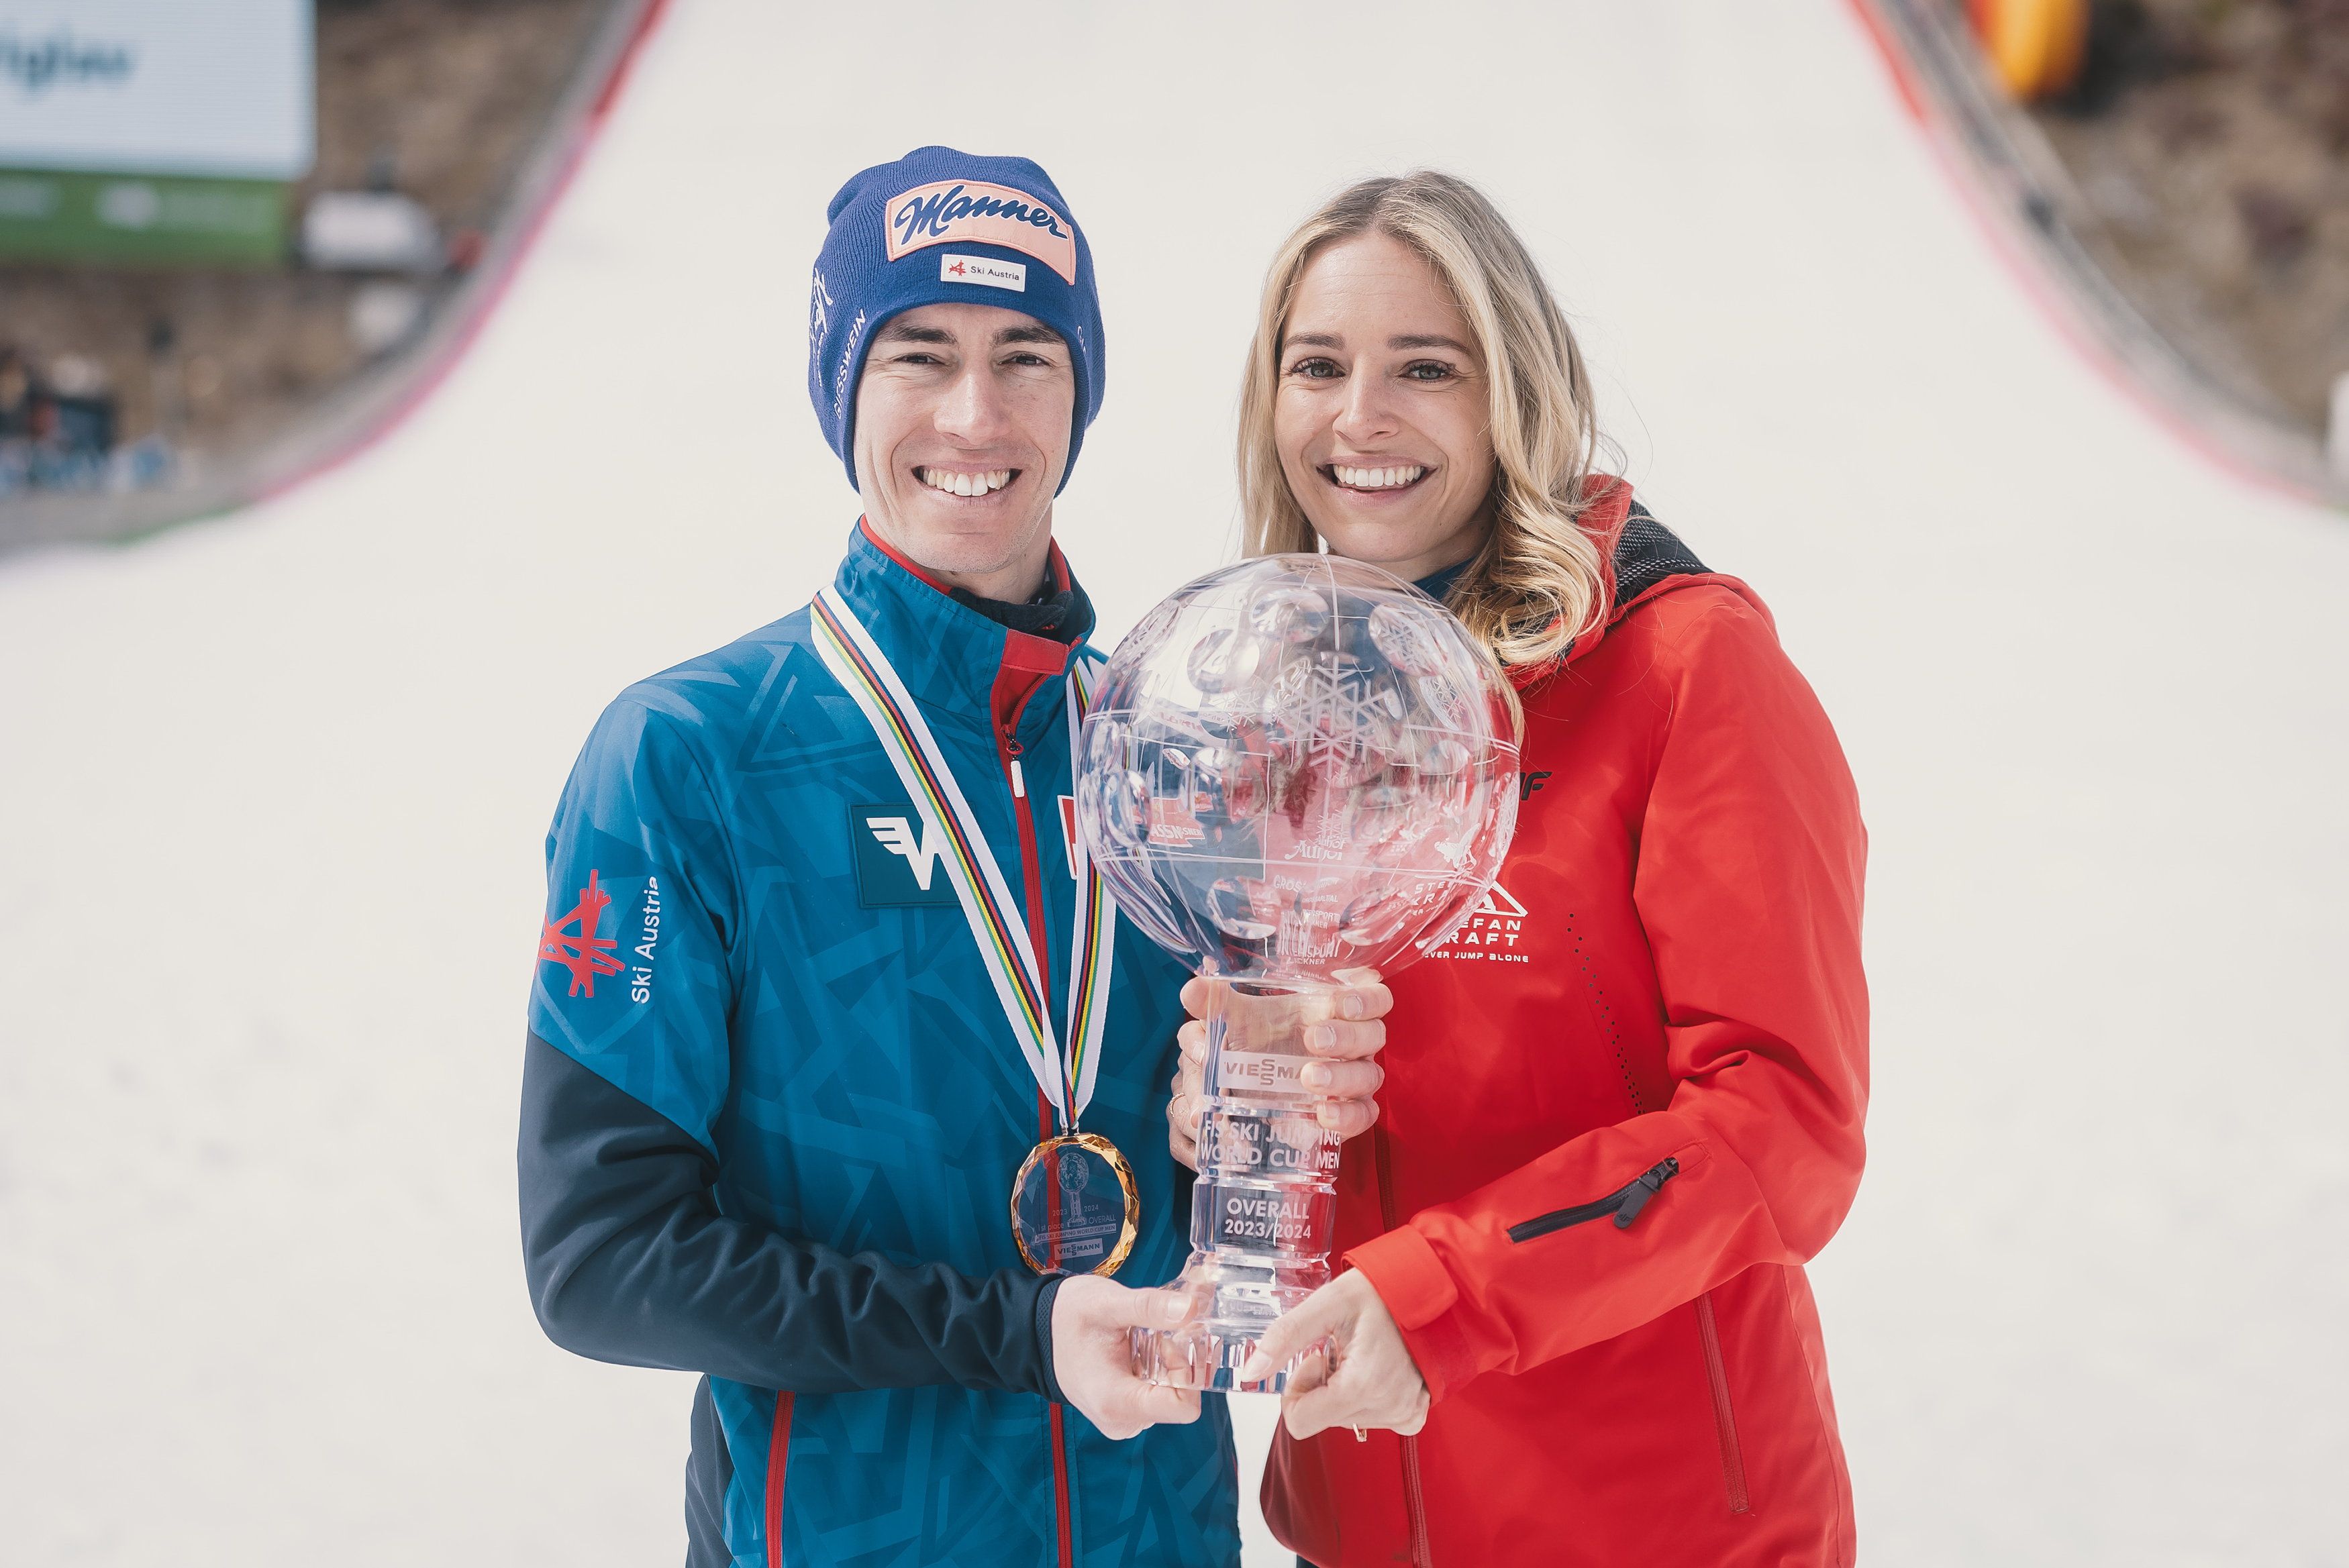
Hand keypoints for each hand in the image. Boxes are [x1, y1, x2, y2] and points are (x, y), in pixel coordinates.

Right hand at [1049, 1276, 1203, 1438]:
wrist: (1035, 1333)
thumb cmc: (1066, 1319)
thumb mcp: (1107, 1303)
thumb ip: (1149, 1306)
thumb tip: (1191, 1308)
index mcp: (1117, 1402)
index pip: (1183, 1407)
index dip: (1187, 1369)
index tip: (1168, 1340)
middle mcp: (1122, 1421)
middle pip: (1179, 1398)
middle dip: (1178, 1361)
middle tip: (1157, 1329)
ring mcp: (1123, 1420)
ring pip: (1171, 1395)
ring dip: (1168, 1363)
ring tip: (1143, 1336)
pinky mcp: (1123, 1413)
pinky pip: (1157, 1395)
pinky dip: (1158, 1370)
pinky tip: (1139, 1348)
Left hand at [1166, 968, 1392, 1171]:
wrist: (1252, 1091)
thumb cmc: (1257, 1043)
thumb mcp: (1236, 1022)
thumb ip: (1216, 1003)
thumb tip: (1192, 989)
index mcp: (1337, 1010)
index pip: (1376, 997)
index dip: (1367, 998)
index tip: (1341, 1001)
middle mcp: (1354, 1044)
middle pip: (1373, 1035)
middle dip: (1346, 1036)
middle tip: (1313, 1039)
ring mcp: (1354, 1080)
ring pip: (1369, 1075)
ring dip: (1342, 1076)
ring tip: (1307, 1078)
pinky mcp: (1349, 1114)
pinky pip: (1363, 1116)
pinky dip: (1346, 1115)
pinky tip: (1322, 1114)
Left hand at [1240, 1270, 1428, 1439]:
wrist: (1435, 1288)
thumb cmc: (1384, 1291)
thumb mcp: (1327, 1304)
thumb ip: (1285, 1336)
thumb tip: (1250, 1373)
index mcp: (1361, 1387)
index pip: (1300, 1422)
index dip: (1298, 1388)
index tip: (1315, 1357)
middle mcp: (1386, 1408)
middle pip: (1323, 1418)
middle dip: (1322, 1384)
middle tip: (1341, 1348)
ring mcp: (1403, 1414)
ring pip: (1345, 1418)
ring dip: (1344, 1388)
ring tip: (1364, 1353)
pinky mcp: (1414, 1414)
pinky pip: (1373, 1419)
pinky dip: (1366, 1396)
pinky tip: (1378, 1367)